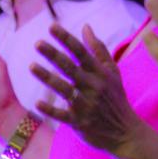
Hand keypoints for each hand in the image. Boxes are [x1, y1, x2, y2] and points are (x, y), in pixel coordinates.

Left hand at [30, 23, 143, 154]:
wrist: (126, 132)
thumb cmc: (116, 98)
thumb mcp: (112, 72)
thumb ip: (98, 49)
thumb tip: (85, 26)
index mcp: (100, 73)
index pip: (81, 52)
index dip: (66, 39)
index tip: (52, 27)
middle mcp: (93, 87)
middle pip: (70, 68)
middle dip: (54, 55)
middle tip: (37, 43)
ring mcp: (86, 105)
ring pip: (64, 89)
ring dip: (48, 78)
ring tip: (31, 66)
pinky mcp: (80, 122)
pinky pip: (63, 115)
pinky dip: (51, 110)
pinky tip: (37, 103)